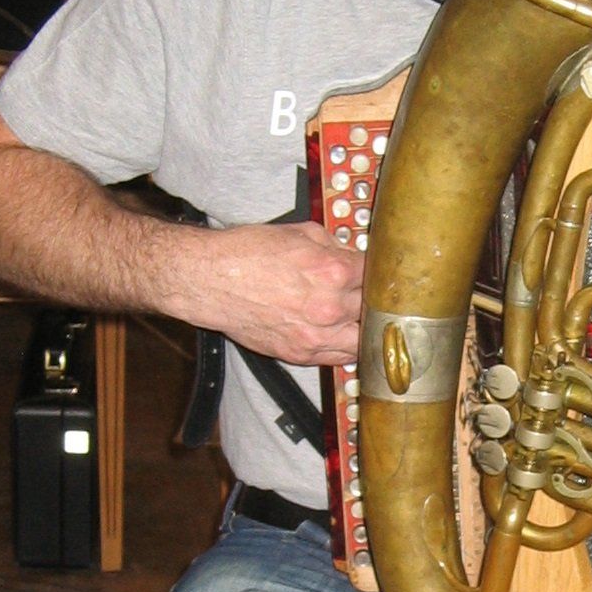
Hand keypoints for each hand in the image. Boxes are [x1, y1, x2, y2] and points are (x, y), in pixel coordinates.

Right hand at [175, 220, 363, 365]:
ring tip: (367, 323)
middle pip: (374, 310)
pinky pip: (338, 358)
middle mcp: (329, 307)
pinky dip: (346, 348)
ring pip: (363, 342)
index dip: (380, 273)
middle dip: (375, 301)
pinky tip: (347, 337)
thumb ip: (333, 246)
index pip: (376, 276)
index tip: (381, 274)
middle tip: (376, 298)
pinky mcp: (301, 354)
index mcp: (333, 272)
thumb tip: (351, 254)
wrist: (210, 280)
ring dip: (366, 331)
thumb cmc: (246, 254)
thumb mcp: (299, 233)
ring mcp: (316, 335)